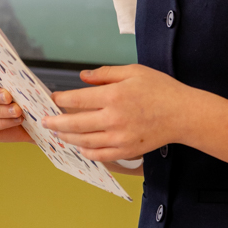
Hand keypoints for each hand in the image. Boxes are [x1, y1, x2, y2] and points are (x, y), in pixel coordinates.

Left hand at [43, 63, 193, 163]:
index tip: (53, 99)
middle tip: (45, 121)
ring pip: (85, 141)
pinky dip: (86, 151)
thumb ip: (106, 74)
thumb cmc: (160, 89)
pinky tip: (80, 146)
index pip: (78, 99)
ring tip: (59, 133)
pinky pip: (100, 155)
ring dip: (68, 137)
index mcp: (114, 96)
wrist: (182, 114)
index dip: (62, 99)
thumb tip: (82, 77)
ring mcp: (120, 138)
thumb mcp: (133, 72)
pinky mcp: (127, 150)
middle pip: (76, 123)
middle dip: (56, 122)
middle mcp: (114, 118)